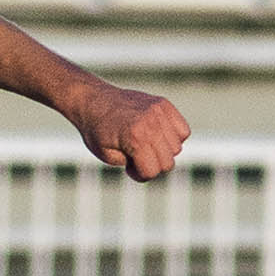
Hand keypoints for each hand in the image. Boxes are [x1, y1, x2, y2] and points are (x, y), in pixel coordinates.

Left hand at [73, 82, 189, 182]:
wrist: (91, 101)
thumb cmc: (96, 131)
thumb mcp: (108, 156)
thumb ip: (134, 164)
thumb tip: (157, 164)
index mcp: (135, 138)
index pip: (152, 171)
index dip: (140, 175)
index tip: (129, 168)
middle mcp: (151, 123)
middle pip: (167, 162)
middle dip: (152, 165)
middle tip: (135, 157)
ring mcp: (159, 112)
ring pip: (177, 147)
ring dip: (162, 151)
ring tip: (143, 145)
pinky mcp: (164, 104)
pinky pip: (183, 130)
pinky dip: (173, 137)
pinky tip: (155, 136)